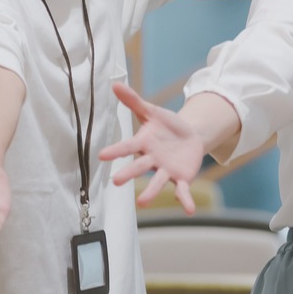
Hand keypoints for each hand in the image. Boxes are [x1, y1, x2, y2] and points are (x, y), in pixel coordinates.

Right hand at [100, 82, 207, 212]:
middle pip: (139, 166)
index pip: (127, 146)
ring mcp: (166, 170)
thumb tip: (114, 84)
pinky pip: (182, 190)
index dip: (116, 151)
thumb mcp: (152, 112)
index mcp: (144, 143)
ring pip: (157, 181)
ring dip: (151, 191)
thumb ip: (134, 101)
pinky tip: (189, 210)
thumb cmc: (167, 125)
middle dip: (129, 173)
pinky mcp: (181, 178)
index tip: (102, 155)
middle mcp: (152, 159)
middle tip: (116, 182)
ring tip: (142, 202)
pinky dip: (185, 200)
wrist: (190, 136)